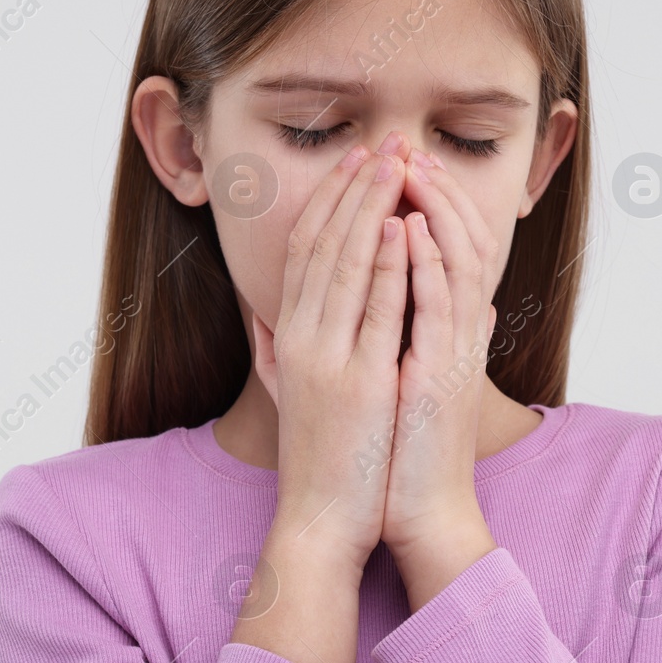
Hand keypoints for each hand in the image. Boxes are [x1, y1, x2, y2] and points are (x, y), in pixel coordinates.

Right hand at [253, 138, 413, 582]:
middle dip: (354, 188)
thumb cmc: (316, 459)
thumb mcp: (285, 393)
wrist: (321, 520)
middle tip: (382, 143)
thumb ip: (270, 347)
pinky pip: (379, 311)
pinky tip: (403, 226)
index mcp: (288, 337)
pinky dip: (390, 264)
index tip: (354, 162)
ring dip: (373, 208)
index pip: (306, 250)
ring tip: (396, 164)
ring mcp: (330, 359)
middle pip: (326, 244)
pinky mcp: (362, 383)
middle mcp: (301, 339)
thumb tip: (258, 310)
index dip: (330, 200)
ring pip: (350, 265)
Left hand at [381, 151, 499, 608]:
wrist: (422, 513)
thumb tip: (457, 311)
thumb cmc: (407, 454)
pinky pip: (437, 306)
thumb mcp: (415, 383)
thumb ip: (428, 338)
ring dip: (433, 210)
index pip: (451, 252)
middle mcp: (461, 335)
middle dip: (434, 192)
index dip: (432, 206)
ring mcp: (455, 352)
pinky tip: (405, 227)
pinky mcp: (441, 375)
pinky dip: (423, 263)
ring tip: (409, 168)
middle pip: (460, 243)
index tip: (402, 169)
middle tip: (407, 150)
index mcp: (451, 334)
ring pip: (454, 262)